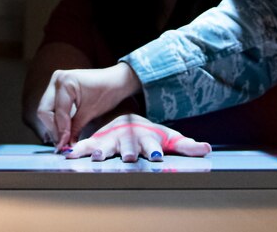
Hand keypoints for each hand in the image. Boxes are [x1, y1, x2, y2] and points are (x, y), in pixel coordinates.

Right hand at [36, 63, 142, 149]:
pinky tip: (62, 130)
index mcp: (65, 82)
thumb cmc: (107, 93)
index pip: (57, 113)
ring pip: (45, 110)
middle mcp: (57, 79)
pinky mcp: (57, 88)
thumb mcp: (90, 113)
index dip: (60, 131)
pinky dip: (55, 119)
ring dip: (52, 125)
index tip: (64, 146)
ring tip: (62, 139)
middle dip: (53, 129)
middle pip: (45, 111)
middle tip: (61, 144)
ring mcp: (55, 83)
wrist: (116, 81)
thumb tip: (64, 146)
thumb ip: (74, 128)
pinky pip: (51, 106)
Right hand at [64, 113, 210, 162]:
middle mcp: (127, 138)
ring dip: (101, 150)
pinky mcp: (96, 141)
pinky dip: (77, 150)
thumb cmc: (149, 134)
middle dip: (128, 152)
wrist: (127, 119)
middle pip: (128, 146)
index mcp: (146, 138)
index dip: (153, 150)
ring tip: (95, 156)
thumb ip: (187, 145)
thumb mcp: (169, 138)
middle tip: (128, 157)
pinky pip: (84, 146)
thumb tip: (208, 149)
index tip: (155, 156)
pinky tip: (68, 155)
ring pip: (105, 146)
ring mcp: (111, 139)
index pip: (151, 144)